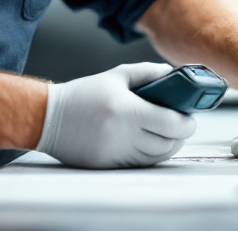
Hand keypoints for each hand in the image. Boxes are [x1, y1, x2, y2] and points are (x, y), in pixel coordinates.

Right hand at [35, 63, 196, 168]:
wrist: (48, 117)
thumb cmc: (83, 94)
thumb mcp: (115, 77)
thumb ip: (147, 73)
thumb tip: (173, 74)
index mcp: (127, 110)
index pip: (171, 123)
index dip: (187, 123)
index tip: (190, 118)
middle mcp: (123, 134)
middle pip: (168, 144)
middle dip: (180, 136)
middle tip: (181, 126)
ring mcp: (116, 152)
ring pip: (156, 157)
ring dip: (167, 147)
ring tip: (167, 135)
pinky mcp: (109, 165)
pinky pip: (140, 164)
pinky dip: (150, 155)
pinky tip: (149, 143)